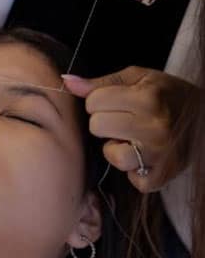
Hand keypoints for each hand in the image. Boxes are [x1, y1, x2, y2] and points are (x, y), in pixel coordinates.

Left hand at [63, 66, 198, 192]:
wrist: (204, 115)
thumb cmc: (165, 93)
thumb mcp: (137, 77)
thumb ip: (100, 82)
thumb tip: (66, 82)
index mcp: (148, 98)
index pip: (92, 102)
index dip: (99, 101)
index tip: (115, 101)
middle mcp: (155, 127)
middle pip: (97, 126)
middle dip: (104, 121)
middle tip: (124, 119)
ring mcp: (160, 154)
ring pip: (111, 154)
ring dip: (115, 147)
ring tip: (132, 138)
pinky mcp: (163, 176)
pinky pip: (131, 180)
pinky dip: (132, 170)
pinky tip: (142, 156)